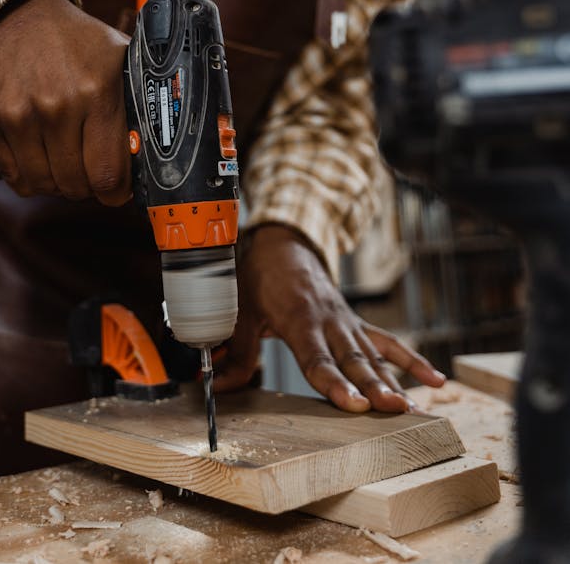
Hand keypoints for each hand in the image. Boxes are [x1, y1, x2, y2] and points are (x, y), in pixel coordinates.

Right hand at [0, 0, 130, 203]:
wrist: (14, 13)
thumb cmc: (73, 38)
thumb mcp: (118, 54)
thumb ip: (140, 96)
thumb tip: (159, 141)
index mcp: (96, 91)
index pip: (107, 172)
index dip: (115, 192)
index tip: (116, 190)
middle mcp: (56, 105)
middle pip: (75, 184)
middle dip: (86, 187)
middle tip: (89, 174)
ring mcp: (18, 114)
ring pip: (42, 184)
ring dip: (56, 184)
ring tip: (63, 165)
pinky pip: (12, 176)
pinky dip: (27, 178)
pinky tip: (38, 160)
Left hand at [213, 223, 445, 411]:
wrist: (285, 243)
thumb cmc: (261, 277)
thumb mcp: (242, 309)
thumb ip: (236, 349)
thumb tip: (219, 382)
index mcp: (299, 318)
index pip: (318, 358)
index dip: (336, 383)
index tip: (355, 404)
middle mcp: (329, 321)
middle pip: (354, 359)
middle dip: (375, 387)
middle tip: (394, 410)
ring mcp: (347, 322)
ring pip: (374, 355)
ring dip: (396, 382)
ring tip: (414, 409)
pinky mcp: (357, 323)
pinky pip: (388, 343)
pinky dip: (413, 361)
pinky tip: (436, 381)